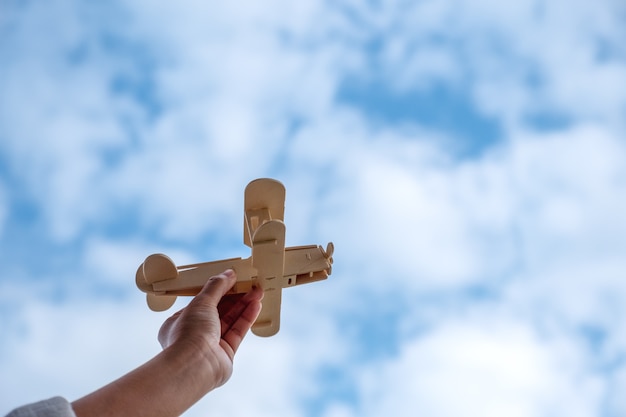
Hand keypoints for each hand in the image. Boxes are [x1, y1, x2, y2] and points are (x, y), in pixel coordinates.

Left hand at [158, 269, 262, 387]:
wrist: (195, 366)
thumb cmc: (189, 335)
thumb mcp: (201, 302)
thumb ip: (216, 286)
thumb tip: (228, 274)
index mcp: (180, 322)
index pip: (202, 302)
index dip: (218, 290)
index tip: (232, 279)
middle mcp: (194, 334)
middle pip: (219, 311)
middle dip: (235, 296)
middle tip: (249, 284)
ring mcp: (210, 345)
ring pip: (230, 320)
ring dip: (244, 305)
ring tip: (257, 292)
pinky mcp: (225, 354)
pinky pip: (238, 331)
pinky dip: (247, 318)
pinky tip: (256, 306)